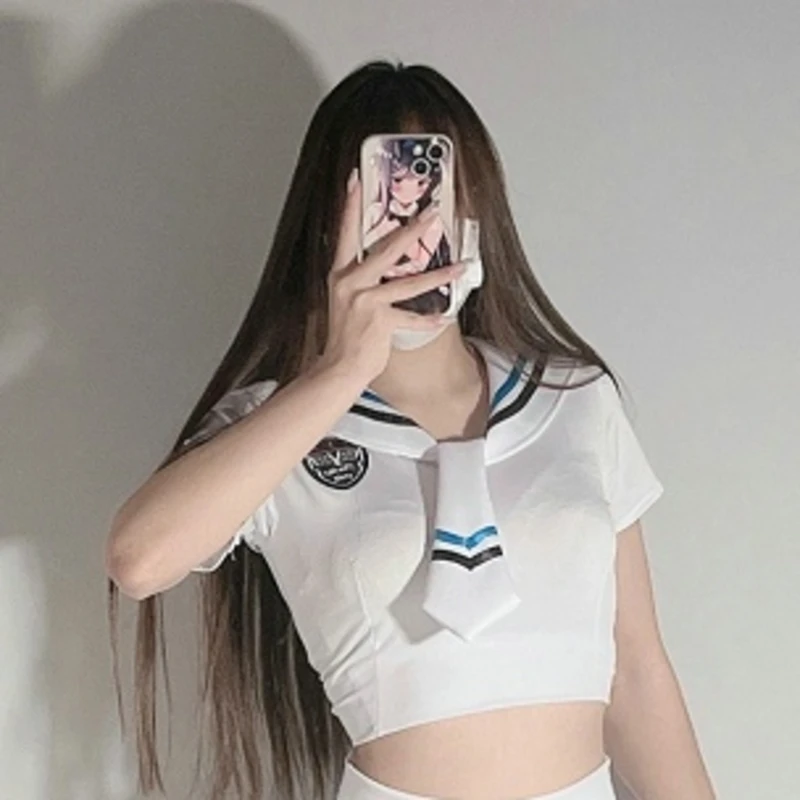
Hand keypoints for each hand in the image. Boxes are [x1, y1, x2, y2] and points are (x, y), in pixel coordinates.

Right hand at [319, 170, 465, 384]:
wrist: (338, 367)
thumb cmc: (345, 336)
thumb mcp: (345, 300)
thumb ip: (360, 279)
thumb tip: (384, 264)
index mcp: (339, 274)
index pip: (343, 232)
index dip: (350, 204)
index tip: (356, 178)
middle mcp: (350, 283)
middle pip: (386, 249)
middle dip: (412, 230)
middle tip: (433, 214)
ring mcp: (364, 301)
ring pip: (408, 283)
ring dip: (439, 274)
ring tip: (460, 265)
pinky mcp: (379, 321)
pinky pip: (412, 317)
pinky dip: (430, 318)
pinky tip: (445, 315)